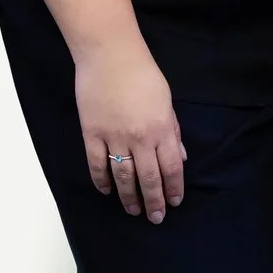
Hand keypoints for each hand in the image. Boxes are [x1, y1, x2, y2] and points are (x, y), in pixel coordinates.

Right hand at [75, 38, 184, 222]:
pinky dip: (102, 181)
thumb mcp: (166, 100)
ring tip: (133, 211)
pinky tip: (107, 191)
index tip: (175, 202)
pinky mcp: (92, 134)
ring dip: (129, 197)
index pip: (171, 167)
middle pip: (149, 178)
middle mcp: (140, 137)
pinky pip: (97, 165)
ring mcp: (114, 137)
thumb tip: (181, 155)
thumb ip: (173, 129)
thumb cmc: (142, 72)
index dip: (174, 188)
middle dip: (154, 201)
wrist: (110, 55)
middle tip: (156, 218)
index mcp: (162, 128)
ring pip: (123, 177)